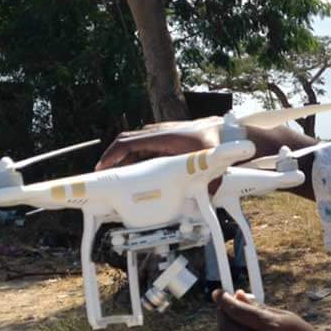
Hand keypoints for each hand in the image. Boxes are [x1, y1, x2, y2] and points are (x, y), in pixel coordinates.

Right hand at [95, 119, 318, 171]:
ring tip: (116, 179)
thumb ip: (209, 182)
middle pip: (126, 143)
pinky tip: (136, 173)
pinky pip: (144, 146)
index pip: (129, 143)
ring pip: (134, 145)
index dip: (112, 155)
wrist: (229, 131)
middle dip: (112, 160)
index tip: (101, 169)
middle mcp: (159, 132)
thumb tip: (205, 199)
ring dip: (124, 160)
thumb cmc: (220, 144)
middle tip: (103, 178)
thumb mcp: (214, 163)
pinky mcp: (167, 137)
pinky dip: (135, 157)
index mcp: (164, 137)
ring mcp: (162, 133)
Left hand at [213, 290, 330, 330]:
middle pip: (226, 326)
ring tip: (239, 327)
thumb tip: (237, 295)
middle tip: (225, 308)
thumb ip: (261, 308)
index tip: (218, 293)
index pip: (236, 310)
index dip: (223, 299)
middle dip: (222, 314)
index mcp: (272, 328)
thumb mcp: (288, 319)